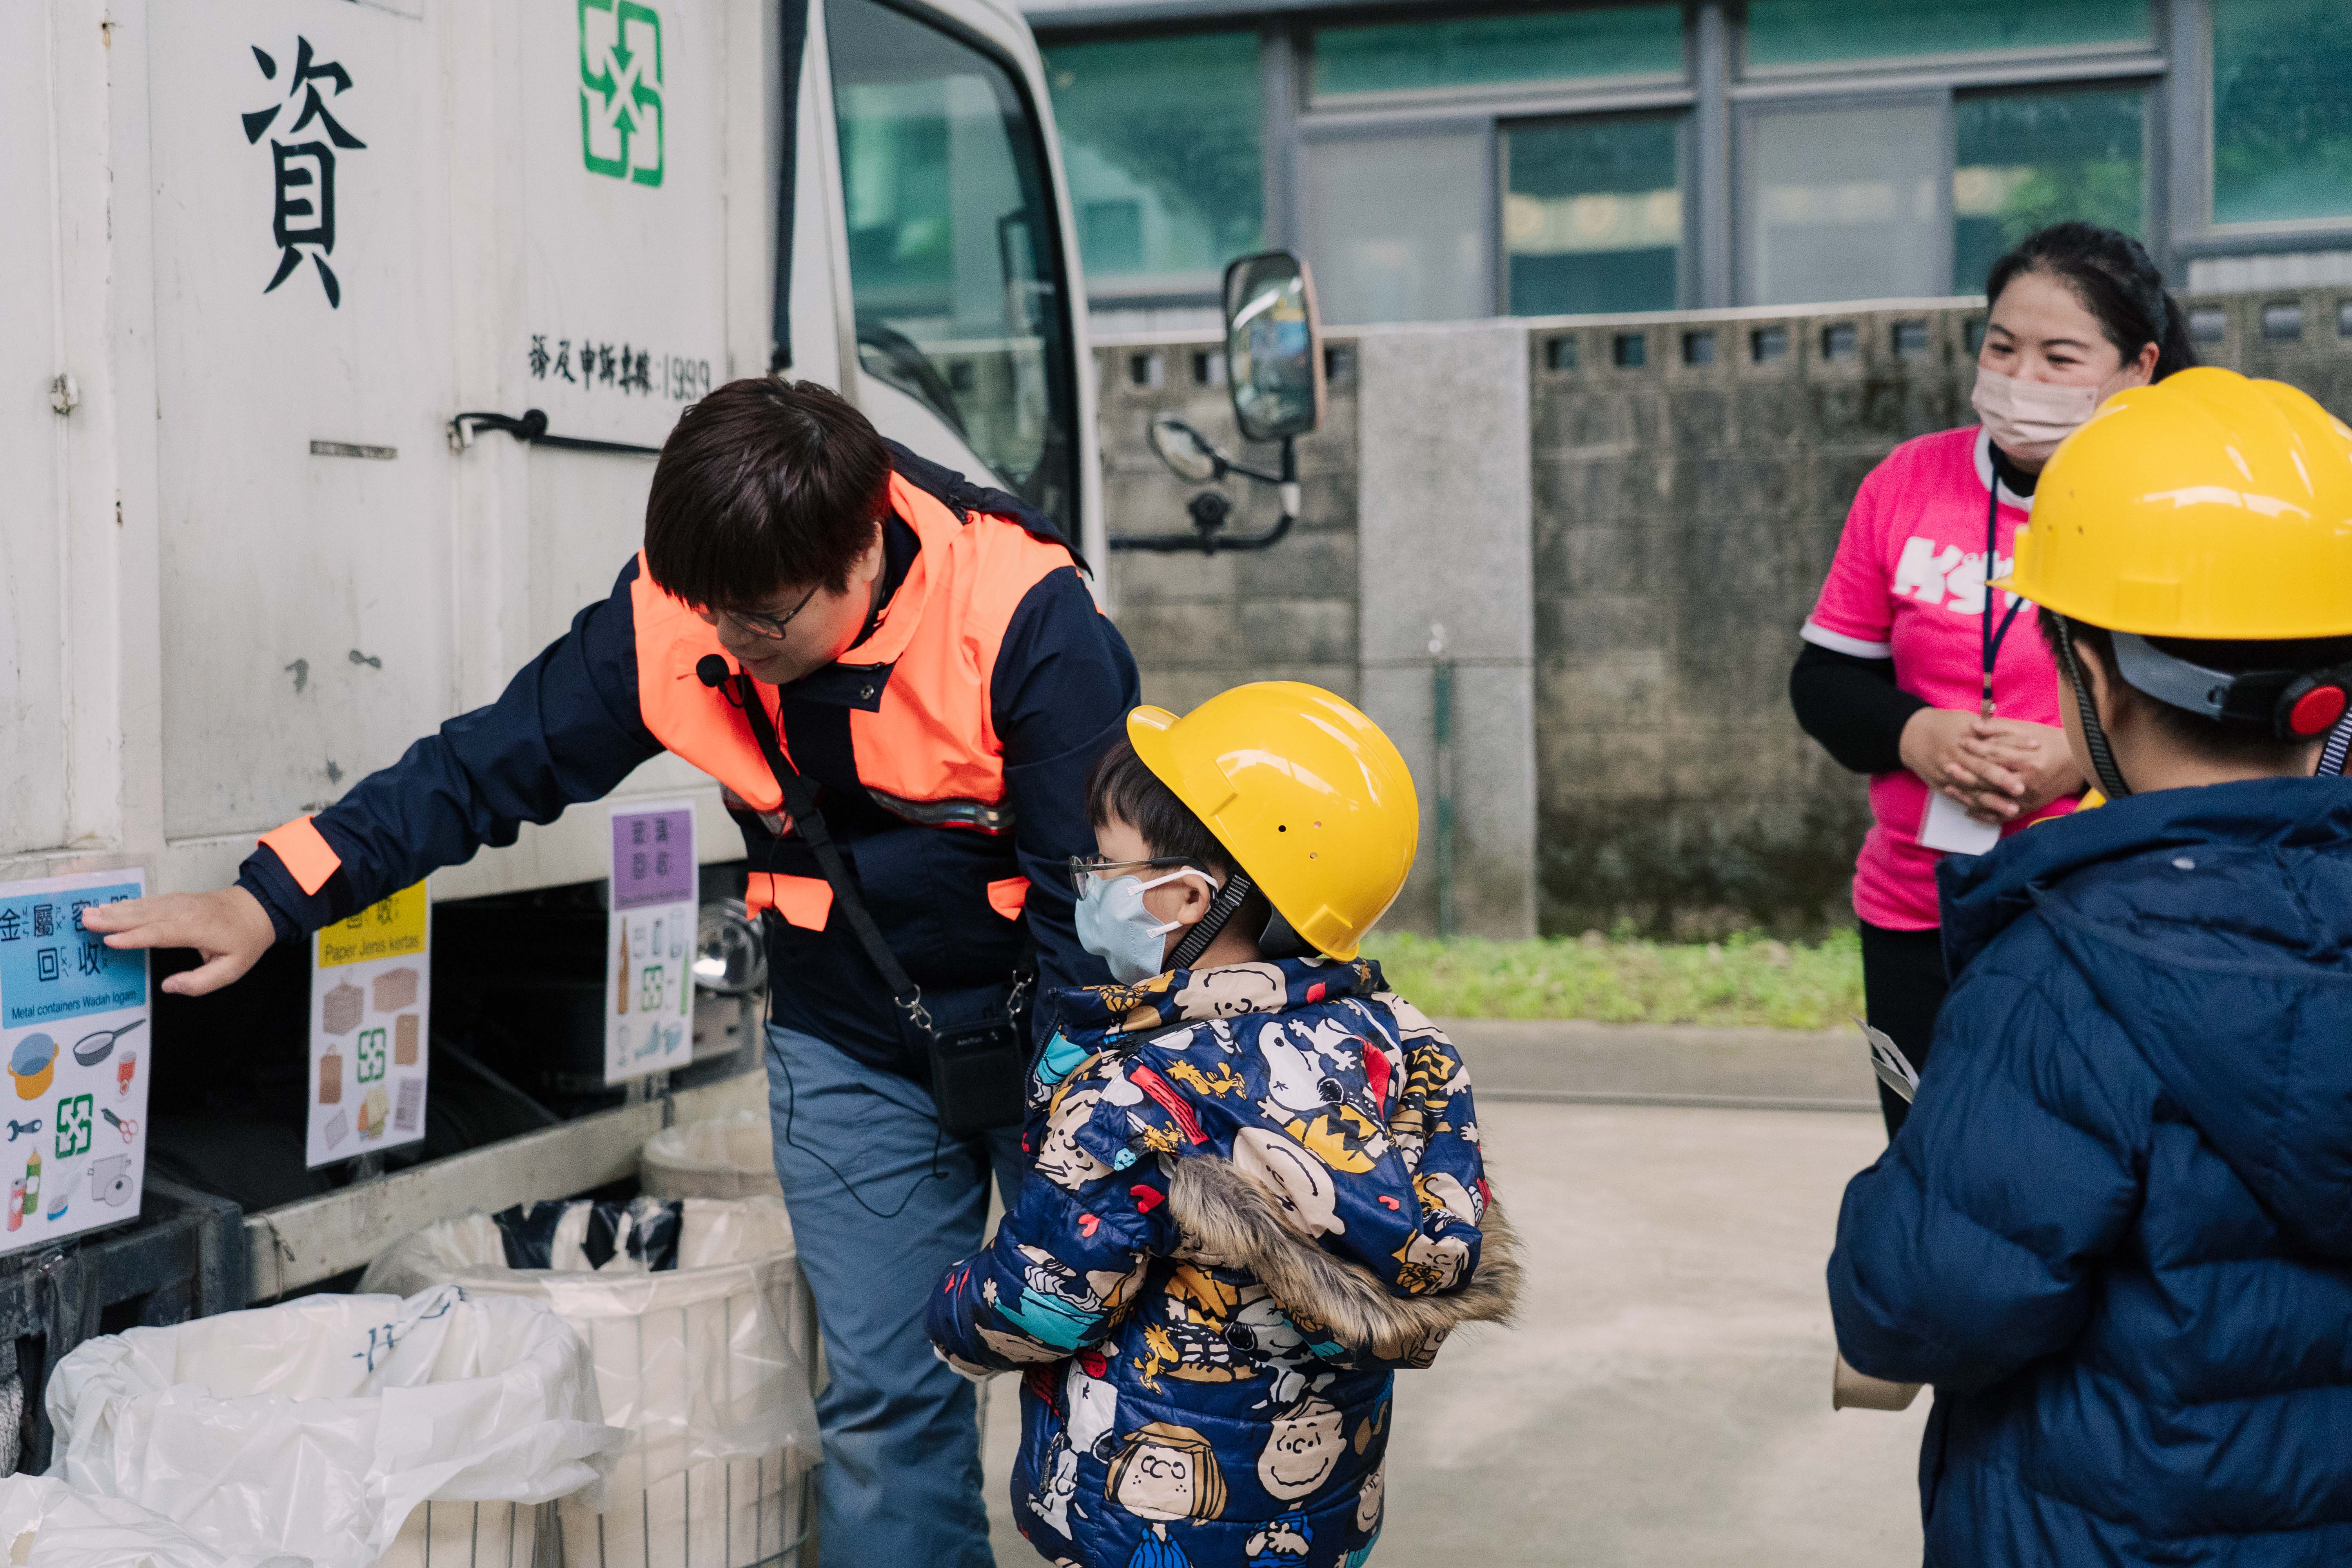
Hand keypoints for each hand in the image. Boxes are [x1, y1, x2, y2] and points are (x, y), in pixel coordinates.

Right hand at [80, 887, 276, 995]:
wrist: (257, 910)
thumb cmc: (244, 941)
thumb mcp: (232, 969)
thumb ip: (200, 982)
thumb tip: (168, 986)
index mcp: (198, 929)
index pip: (161, 933)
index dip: (135, 937)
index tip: (110, 940)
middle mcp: (186, 912)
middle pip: (146, 916)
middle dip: (114, 919)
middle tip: (86, 921)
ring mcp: (180, 902)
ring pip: (144, 906)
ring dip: (115, 910)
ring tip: (89, 912)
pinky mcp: (177, 899)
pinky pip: (149, 901)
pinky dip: (128, 904)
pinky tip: (111, 907)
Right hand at [1900, 708, 2020, 820]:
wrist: (1910, 735)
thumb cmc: (1942, 724)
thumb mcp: (1964, 719)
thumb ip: (1989, 728)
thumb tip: (2018, 732)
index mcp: (1963, 738)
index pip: (1992, 744)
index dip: (2014, 746)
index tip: (2035, 749)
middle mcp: (1955, 757)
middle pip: (1981, 770)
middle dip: (2002, 781)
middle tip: (2023, 790)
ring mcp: (1947, 773)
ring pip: (1972, 790)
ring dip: (1993, 801)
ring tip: (2013, 809)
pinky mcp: (1941, 785)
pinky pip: (1960, 799)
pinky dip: (1976, 808)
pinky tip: (1992, 816)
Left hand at [1955, 718, 2083, 819]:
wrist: (2077, 764)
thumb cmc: (2051, 742)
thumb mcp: (2028, 731)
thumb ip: (2000, 728)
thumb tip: (1974, 726)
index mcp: (2028, 760)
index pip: (1995, 754)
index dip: (1975, 748)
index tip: (1961, 741)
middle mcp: (2027, 781)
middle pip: (1989, 779)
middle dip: (1966, 773)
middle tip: (1947, 767)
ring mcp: (2028, 798)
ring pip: (1992, 800)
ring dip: (1968, 795)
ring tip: (1949, 788)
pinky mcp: (2028, 808)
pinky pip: (2002, 816)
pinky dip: (1984, 814)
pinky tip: (1967, 809)